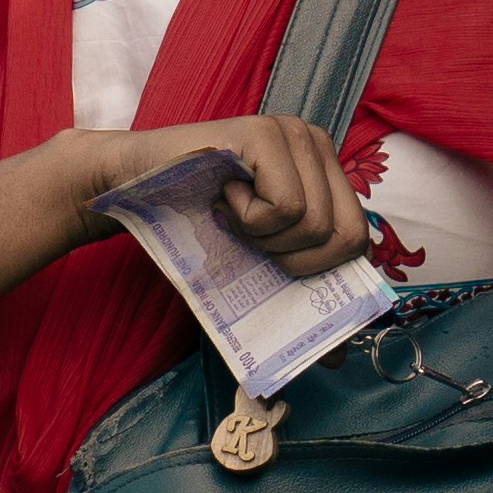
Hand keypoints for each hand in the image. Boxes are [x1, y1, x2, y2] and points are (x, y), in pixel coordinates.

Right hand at [72, 114, 370, 276]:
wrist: (134, 191)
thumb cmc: (197, 228)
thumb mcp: (255, 265)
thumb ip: (299, 298)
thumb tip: (339, 359)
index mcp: (324, 171)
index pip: (358, 238)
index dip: (320, 271)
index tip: (272, 262)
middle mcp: (317, 143)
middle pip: (345, 236)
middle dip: (292, 259)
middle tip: (250, 240)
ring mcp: (293, 133)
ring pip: (314, 224)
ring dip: (262, 237)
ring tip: (232, 213)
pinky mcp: (264, 132)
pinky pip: (284, 207)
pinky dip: (246, 219)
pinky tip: (224, 196)